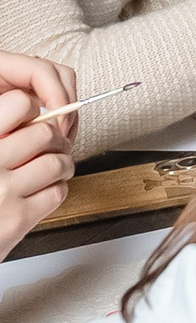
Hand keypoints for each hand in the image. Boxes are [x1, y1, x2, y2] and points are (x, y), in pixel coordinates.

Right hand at [0, 54, 77, 253]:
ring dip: (63, 164)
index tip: (34, 117)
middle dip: (56, 138)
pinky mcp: (19, 218)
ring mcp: (5, 192)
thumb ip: (0, 138)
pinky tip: (46, 189)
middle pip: (45, 133)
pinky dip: (57, 189)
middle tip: (54, 144)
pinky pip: (56, 193)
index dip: (33, 109)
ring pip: (56, 162)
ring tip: (56, 167)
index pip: (18, 104)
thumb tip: (29, 115)